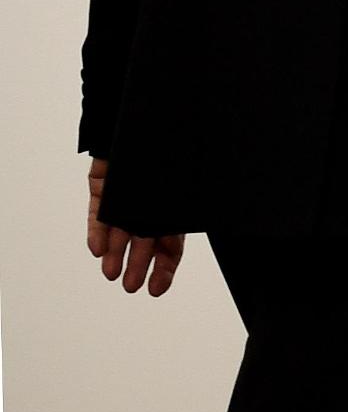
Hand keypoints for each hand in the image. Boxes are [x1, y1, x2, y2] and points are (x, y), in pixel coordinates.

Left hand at [85, 158, 183, 296]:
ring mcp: (124, 200)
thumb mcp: (185, 185)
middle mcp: (147, 208)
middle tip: (131, 286)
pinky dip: (98, 232)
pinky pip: (99, 214)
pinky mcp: (104, 190)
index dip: (164, 268)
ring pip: (119, 232)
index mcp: (171, 210)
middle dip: (137, 266)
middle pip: (142, 243)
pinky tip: (98, 250)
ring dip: (115, 254)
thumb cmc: (172, 149)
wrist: (141, 122)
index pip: (170, 245)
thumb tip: (187, 231)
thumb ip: (183, 211)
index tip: (156, 289)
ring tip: (111, 273)